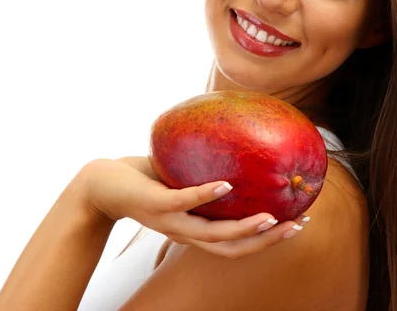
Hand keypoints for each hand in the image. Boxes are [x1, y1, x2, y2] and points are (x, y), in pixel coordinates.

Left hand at [77, 156, 309, 258]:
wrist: (100, 186)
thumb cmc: (144, 180)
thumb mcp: (182, 179)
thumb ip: (206, 173)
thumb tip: (238, 149)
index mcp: (195, 229)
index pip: (237, 243)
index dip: (267, 240)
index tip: (296, 225)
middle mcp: (185, 232)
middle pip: (232, 247)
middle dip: (266, 240)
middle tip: (296, 226)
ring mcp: (170, 220)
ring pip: (212, 233)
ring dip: (244, 228)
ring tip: (271, 217)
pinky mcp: (155, 203)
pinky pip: (183, 201)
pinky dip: (206, 195)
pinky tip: (226, 185)